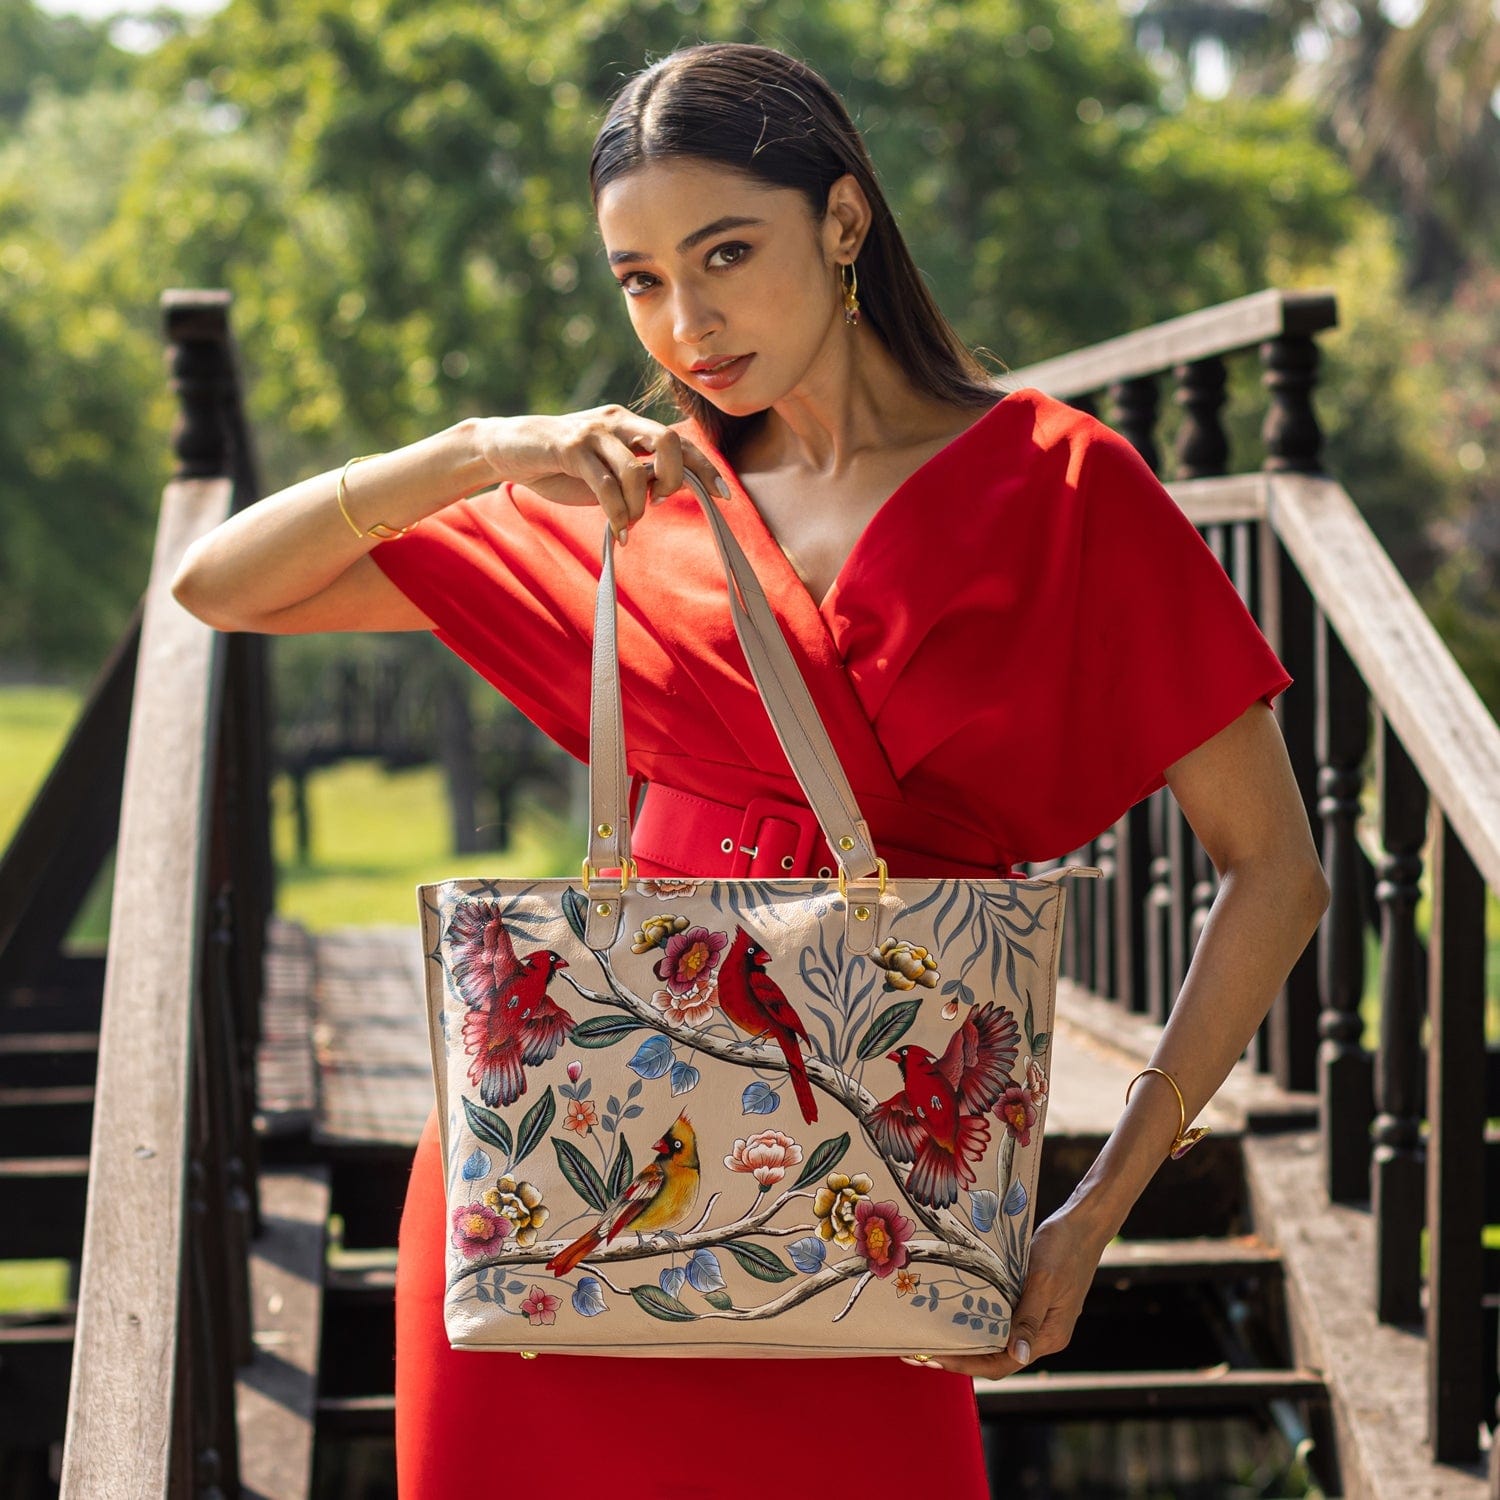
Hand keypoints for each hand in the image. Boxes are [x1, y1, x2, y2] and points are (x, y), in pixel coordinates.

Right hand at [479, 405, 729, 543]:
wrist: (509, 449)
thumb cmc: (563, 465)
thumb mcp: (607, 471)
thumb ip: (637, 475)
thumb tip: (669, 490)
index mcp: (631, 425)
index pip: (681, 441)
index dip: (706, 467)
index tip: (724, 495)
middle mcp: (618, 421)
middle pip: (669, 441)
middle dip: (674, 479)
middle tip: (659, 503)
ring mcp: (594, 432)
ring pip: (635, 471)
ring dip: (637, 507)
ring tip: (627, 523)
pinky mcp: (570, 447)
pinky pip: (605, 485)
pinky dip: (616, 514)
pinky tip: (618, 531)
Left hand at [897, 1209, 1102, 1378]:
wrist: (1084, 1225)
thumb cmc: (1064, 1249)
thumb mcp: (1043, 1280)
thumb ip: (1029, 1318)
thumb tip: (1017, 1356)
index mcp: (1049, 1336)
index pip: (1002, 1364)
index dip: (967, 1364)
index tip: (935, 1358)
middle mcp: (1044, 1336)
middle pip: (998, 1358)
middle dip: (962, 1357)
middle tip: (924, 1350)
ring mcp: (1040, 1321)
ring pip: (999, 1341)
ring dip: (970, 1341)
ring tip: (935, 1335)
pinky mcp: (1034, 1305)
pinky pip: (1004, 1322)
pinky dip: (981, 1323)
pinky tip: (959, 1313)